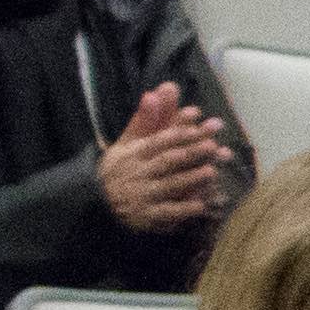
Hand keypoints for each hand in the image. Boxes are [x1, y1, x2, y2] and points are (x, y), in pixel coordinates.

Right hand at [92, 82, 229, 228]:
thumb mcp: (125, 144)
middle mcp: (139, 172)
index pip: (159, 140)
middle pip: (168, 160)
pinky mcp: (147, 216)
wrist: (95, 203)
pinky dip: (183, 209)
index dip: (180, 130)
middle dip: (191, 152)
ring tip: (213, 171)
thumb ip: (143, 121)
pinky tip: (201, 205)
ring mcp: (143, 195)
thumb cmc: (117, 170)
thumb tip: (152, 93)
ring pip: (169, 185)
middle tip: (213, 145)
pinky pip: (166, 213)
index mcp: (135, 153)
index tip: (200, 120)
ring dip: (191, 179)